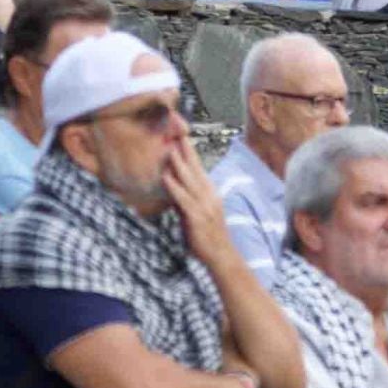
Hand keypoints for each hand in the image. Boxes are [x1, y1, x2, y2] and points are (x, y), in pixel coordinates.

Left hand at [161, 138, 232, 268]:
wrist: (221, 255)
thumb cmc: (208, 235)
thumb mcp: (196, 212)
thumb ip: (185, 198)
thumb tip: (173, 186)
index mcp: (209, 192)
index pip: (198, 167)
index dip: (190, 152)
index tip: (181, 136)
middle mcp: (209, 194)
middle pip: (195, 167)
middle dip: (185, 150)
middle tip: (176, 132)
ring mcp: (204, 205)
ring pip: (190, 179)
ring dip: (178, 163)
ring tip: (169, 149)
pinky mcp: (197, 216)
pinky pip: (183, 198)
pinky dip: (174, 186)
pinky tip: (166, 177)